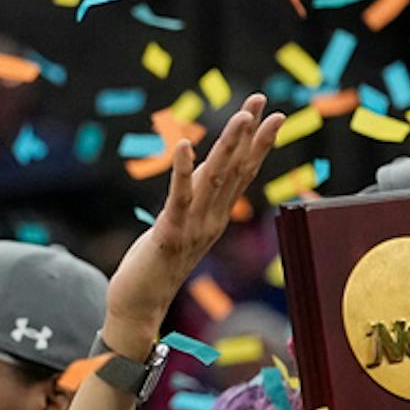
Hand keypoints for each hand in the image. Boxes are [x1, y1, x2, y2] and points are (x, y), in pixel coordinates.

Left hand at [103, 94, 282, 346]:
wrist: (140, 307)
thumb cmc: (155, 267)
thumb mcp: (179, 228)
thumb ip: (191, 204)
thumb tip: (198, 175)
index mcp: (215, 217)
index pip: (242, 174)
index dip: (257, 144)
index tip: (270, 114)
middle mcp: (211, 221)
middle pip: (236, 171)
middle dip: (250, 135)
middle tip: (262, 102)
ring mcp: (193, 228)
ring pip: (215, 180)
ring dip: (228, 146)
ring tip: (241, 116)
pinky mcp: (169, 235)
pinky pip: (178, 198)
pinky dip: (181, 171)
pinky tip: (183, 146)